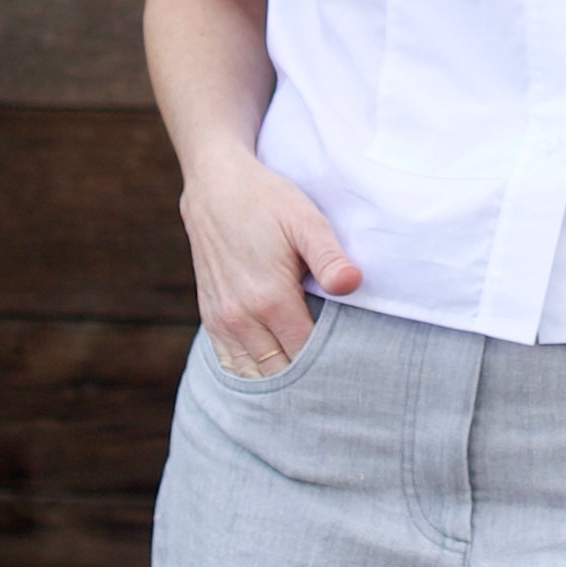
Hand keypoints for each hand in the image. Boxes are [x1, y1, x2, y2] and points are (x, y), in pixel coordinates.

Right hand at [183, 148, 360, 373]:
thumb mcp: (305, 220)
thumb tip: (352, 283)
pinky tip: (277, 372)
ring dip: (281, 381)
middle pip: (282, 373)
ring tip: (311, 380)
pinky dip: (254, 373)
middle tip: (339, 380)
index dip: (332, 365)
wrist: (215, 185)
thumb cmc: (266, 200)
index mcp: (269, 299)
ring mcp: (222, 321)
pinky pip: (231, 365)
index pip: (307, 356)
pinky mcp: (211, 318)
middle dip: (309, 380)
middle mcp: (241, 317)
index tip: (354, 366)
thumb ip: (329, 257)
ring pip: (255, 376)